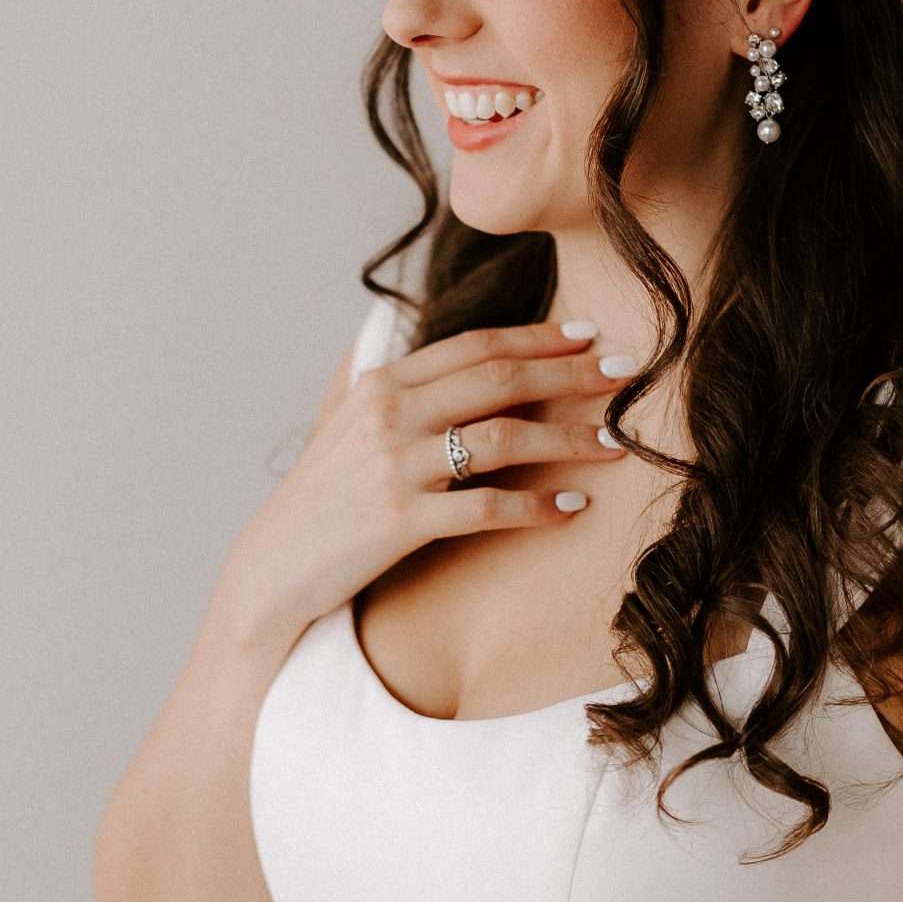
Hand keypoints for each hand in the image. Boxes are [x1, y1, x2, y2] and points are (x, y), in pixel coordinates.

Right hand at [222, 318, 628, 652]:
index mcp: (382, 383)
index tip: (590, 336)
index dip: (539, 338)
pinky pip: (486, 508)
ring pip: (504, 438)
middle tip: (627, 376)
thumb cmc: (325, 498)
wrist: (275, 565)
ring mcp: (394, 466)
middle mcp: (389, 413)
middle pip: (500, 379)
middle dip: (572, 374)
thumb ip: (407, 393)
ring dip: (568, 438)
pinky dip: (536, 507)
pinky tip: (571, 509)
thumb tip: (471, 367)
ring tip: (614, 445)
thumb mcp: (354, 426)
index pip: (476, 345)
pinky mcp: (401, 521)